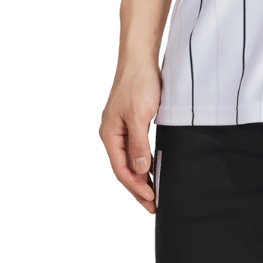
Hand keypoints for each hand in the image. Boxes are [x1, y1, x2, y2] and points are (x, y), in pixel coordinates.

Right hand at [98, 59, 161, 212]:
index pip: (121, 169)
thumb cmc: (137, 82)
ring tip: (153, 193)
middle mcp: (113, 134)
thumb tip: (140, 171)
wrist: (139, 57)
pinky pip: (135, 147)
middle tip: (152, 205)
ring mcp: (121, 127)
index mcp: (110, 135)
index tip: (151, 199)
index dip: (136, 186)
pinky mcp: (131, 121)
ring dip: (141, 176)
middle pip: (124, 167)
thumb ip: (138, 144)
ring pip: (130, 159)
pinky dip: (143, 161)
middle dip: (137, 187)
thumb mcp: (139, 115)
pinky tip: (152, 168)